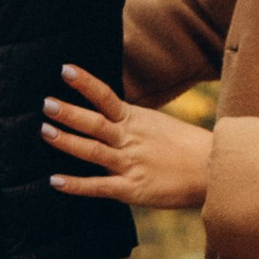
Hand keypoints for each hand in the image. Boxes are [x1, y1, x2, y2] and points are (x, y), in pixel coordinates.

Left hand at [43, 61, 212, 210]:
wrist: (214, 171)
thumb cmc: (187, 147)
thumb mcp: (158, 124)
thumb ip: (131, 122)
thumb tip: (108, 113)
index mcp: (136, 120)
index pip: (106, 96)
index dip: (85, 82)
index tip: (65, 69)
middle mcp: (130, 139)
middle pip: (94, 122)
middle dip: (68, 112)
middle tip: (46, 103)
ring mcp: (130, 163)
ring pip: (92, 150)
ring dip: (67, 141)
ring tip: (45, 131)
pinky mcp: (131, 188)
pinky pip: (98, 186)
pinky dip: (75, 184)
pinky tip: (55, 181)